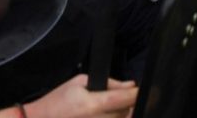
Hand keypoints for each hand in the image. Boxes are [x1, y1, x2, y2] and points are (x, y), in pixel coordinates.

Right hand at [18, 74, 136, 117]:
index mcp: (93, 104)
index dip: (136, 94)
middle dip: (126, 104)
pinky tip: (100, 115)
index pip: (125, 99)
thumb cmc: (57, 101)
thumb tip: (129, 85)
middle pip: (127, 113)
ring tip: (103, 109)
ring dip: (119, 115)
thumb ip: (109, 83)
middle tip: (114, 98)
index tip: (139, 90)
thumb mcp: (79, 82)